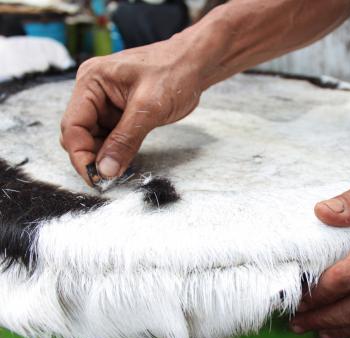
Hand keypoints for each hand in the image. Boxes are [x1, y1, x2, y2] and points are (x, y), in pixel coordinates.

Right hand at [60, 37, 201, 184]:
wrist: (195, 63)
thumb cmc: (174, 72)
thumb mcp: (149, 108)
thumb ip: (125, 140)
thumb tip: (106, 170)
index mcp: (92, 81)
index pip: (73, 125)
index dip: (80, 155)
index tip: (95, 178)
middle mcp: (93, 92)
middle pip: (79, 134)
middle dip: (91, 157)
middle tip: (108, 180)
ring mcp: (105, 103)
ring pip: (94, 138)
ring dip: (104, 157)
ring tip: (119, 172)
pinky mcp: (119, 113)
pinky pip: (110, 137)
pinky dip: (116, 151)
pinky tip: (125, 161)